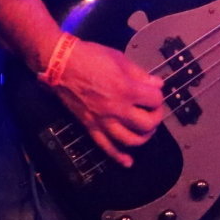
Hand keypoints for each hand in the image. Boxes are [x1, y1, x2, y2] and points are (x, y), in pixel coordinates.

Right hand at [48, 40, 164, 167]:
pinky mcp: (90, 126)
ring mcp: (103, 120)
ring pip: (130, 140)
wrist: (61, 64)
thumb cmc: (90, 57)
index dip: (158, 96)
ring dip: (142, 138)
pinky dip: (118, 157)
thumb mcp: (120, 59)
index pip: (155, 100)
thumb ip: (140, 74)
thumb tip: (157, 85)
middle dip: (155, 118)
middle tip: (152, 111)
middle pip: (147, 124)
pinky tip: (127, 161)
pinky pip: (105, 146)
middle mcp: (117, 108)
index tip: (153, 92)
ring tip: (144, 130)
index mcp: (126, 89)